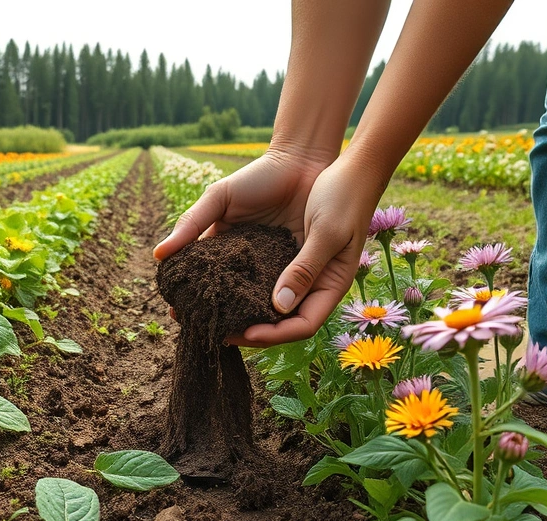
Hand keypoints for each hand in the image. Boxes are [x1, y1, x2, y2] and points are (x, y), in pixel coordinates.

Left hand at [155, 152, 378, 347]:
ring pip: (261, 299)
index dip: (274, 335)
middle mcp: (308, 281)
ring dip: (237, 308)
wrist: (327, 159)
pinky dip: (232, 281)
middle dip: (249, 329)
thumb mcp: (326, 232)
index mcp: (329, 284)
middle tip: (214, 331)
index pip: (302, 325)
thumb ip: (304, 269)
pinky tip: (208, 282)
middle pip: (278, 319)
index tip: (243, 334)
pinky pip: (251, 272)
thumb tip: (278, 307)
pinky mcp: (270, 248)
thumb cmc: (342, 195)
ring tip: (204, 313)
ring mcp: (289, 266)